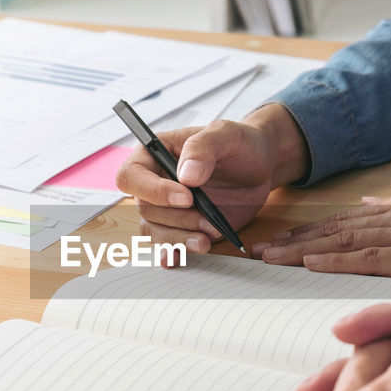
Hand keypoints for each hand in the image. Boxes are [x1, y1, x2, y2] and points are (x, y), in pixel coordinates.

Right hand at [115, 104, 308, 258]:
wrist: (259, 167)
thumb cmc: (239, 144)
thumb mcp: (226, 135)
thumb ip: (204, 147)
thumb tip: (186, 176)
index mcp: (154, 153)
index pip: (132, 176)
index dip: (153, 191)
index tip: (187, 198)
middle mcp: (154, 182)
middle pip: (146, 209)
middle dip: (178, 220)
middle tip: (209, 222)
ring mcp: (167, 207)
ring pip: (154, 231)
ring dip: (179, 239)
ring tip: (207, 240)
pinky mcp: (182, 226)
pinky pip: (167, 244)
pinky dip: (175, 252)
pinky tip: (186, 255)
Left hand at [251, 190, 390, 289]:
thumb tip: (370, 203)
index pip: (346, 221)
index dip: (308, 230)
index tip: (277, 240)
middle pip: (337, 229)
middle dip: (293, 240)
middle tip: (255, 251)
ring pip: (347, 241)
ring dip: (303, 249)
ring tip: (269, 258)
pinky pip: (375, 260)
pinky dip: (340, 260)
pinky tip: (312, 263)